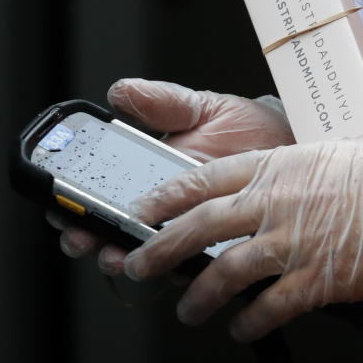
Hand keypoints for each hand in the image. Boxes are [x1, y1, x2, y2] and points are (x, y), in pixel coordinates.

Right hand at [51, 78, 295, 272]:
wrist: (300, 150)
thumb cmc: (255, 129)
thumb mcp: (207, 108)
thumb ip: (164, 103)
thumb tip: (119, 91)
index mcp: (155, 175)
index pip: (101, 194)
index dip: (74, 204)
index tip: (62, 206)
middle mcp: (168, 210)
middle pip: (113, 231)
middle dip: (90, 237)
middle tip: (84, 236)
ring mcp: (191, 234)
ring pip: (147, 256)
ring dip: (124, 259)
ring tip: (119, 255)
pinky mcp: (221, 252)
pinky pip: (194, 270)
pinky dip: (177, 271)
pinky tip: (171, 266)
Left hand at [121, 138, 362, 341]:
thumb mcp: (334, 151)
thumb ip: (295, 167)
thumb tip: (275, 180)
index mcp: (280, 165)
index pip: (205, 179)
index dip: (166, 197)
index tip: (144, 209)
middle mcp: (279, 202)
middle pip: (201, 226)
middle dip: (160, 249)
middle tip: (137, 265)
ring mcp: (296, 242)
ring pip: (226, 272)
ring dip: (199, 296)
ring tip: (186, 310)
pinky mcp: (318, 280)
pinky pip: (269, 307)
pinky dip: (249, 323)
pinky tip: (241, 329)